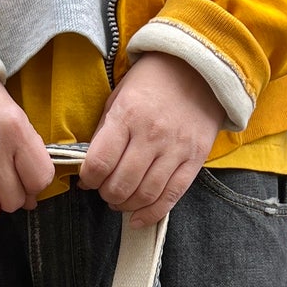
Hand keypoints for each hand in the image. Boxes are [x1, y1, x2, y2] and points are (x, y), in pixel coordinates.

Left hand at [80, 53, 223, 227]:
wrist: (199, 68)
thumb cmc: (152, 83)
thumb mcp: (119, 97)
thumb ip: (104, 133)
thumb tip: (90, 170)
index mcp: (128, 115)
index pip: (99, 163)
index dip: (88, 179)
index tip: (88, 180)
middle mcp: (152, 134)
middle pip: (121, 185)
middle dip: (106, 195)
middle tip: (105, 191)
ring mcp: (176, 149)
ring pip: (145, 195)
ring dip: (126, 206)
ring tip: (120, 202)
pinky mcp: (195, 160)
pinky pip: (171, 197)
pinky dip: (151, 214)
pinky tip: (137, 218)